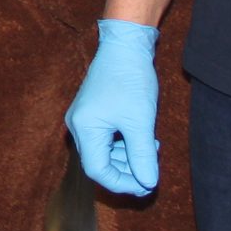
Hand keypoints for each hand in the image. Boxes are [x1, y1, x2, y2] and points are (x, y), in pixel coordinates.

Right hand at [66, 19, 161, 194]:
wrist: (125, 45)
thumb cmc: (131, 79)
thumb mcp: (140, 121)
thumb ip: (142, 155)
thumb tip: (148, 183)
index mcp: (85, 128)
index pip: (98, 170)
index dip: (121, 183)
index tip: (145, 185)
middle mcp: (78, 126)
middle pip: (100, 162)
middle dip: (127, 170)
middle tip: (152, 169)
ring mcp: (83, 118)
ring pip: (104, 151)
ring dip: (128, 157)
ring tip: (152, 149)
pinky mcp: (92, 112)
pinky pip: (106, 138)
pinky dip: (124, 143)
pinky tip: (143, 138)